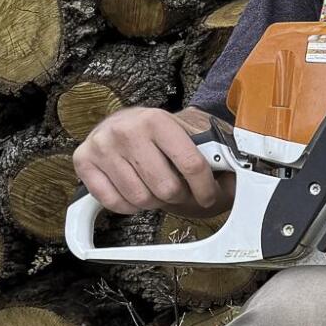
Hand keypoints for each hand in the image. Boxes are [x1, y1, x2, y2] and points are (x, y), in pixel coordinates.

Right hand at [72, 106, 232, 220]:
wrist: (124, 123)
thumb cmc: (161, 133)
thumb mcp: (191, 132)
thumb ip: (214, 153)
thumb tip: (241, 180)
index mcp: (158, 119)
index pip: (192, 165)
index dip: (206, 188)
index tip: (208, 195)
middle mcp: (127, 130)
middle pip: (166, 188)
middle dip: (179, 196)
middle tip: (178, 190)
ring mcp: (102, 146)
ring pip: (141, 199)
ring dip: (154, 201)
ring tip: (156, 186)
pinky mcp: (83, 161)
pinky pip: (114, 203)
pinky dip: (129, 206)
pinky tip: (135, 189)